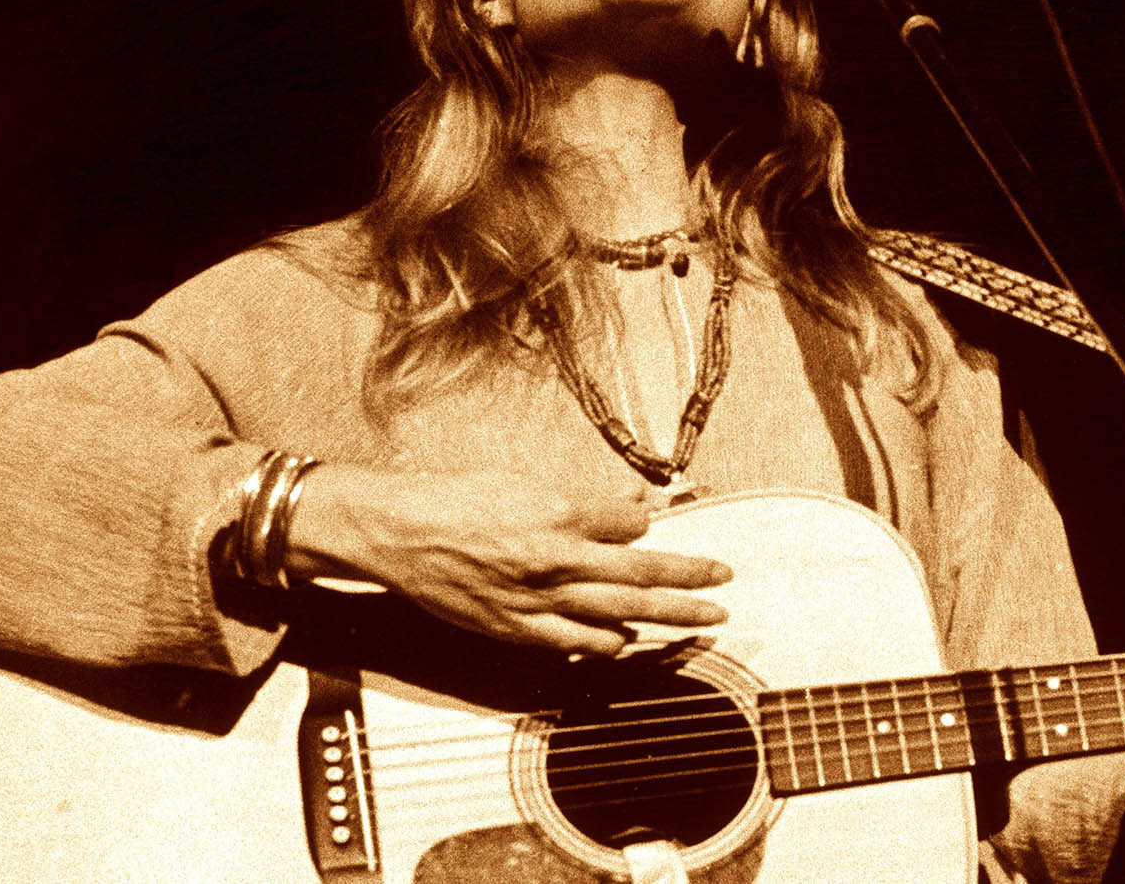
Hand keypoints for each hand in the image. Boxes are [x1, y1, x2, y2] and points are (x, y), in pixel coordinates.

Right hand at [283, 464, 732, 655]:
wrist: (399, 533)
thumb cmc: (458, 498)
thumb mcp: (524, 482)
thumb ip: (581, 500)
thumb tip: (632, 505)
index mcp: (559, 514)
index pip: (631, 524)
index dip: (651, 525)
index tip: (665, 525)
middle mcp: (557, 559)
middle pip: (642, 573)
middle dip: (690, 578)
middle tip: (725, 581)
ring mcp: (539, 599)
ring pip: (621, 613)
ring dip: (668, 617)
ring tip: (703, 619)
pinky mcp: (517, 628)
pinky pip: (577, 642)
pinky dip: (610, 641)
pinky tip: (630, 640)